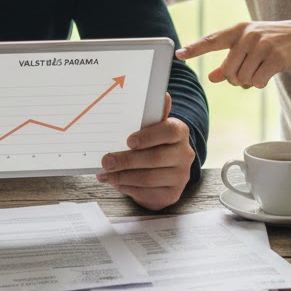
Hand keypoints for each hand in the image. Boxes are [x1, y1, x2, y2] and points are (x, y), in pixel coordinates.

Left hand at [96, 94, 194, 209]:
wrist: (165, 169)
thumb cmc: (153, 143)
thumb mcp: (153, 127)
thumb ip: (153, 114)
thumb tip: (163, 96)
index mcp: (180, 132)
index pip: (168, 131)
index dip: (148, 136)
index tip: (128, 140)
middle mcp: (184, 154)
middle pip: (154, 158)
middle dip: (126, 160)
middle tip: (106, 161)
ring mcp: (181, 176)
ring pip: (149, 178)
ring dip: (123, 177)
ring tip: (106, 174)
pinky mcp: (173, 194)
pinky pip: (148, 193)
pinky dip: (129, 188)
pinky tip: (117, 183)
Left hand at [176, 21, 290, 88]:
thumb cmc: (275, 43)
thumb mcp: (251, 47)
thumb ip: (230, 60)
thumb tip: (212, 77)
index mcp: (239, 30)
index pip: (212, 40)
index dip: (195, 48)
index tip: (178, 54)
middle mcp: (248, 35)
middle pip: (228, 71)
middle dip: (235, 80)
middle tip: (248, 75)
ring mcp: (262, 45)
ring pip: (242, 78)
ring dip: (249, 82)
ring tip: (260, 72)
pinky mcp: (275, 57)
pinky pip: (257, 82)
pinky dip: (261, 84)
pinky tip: (268, 75)